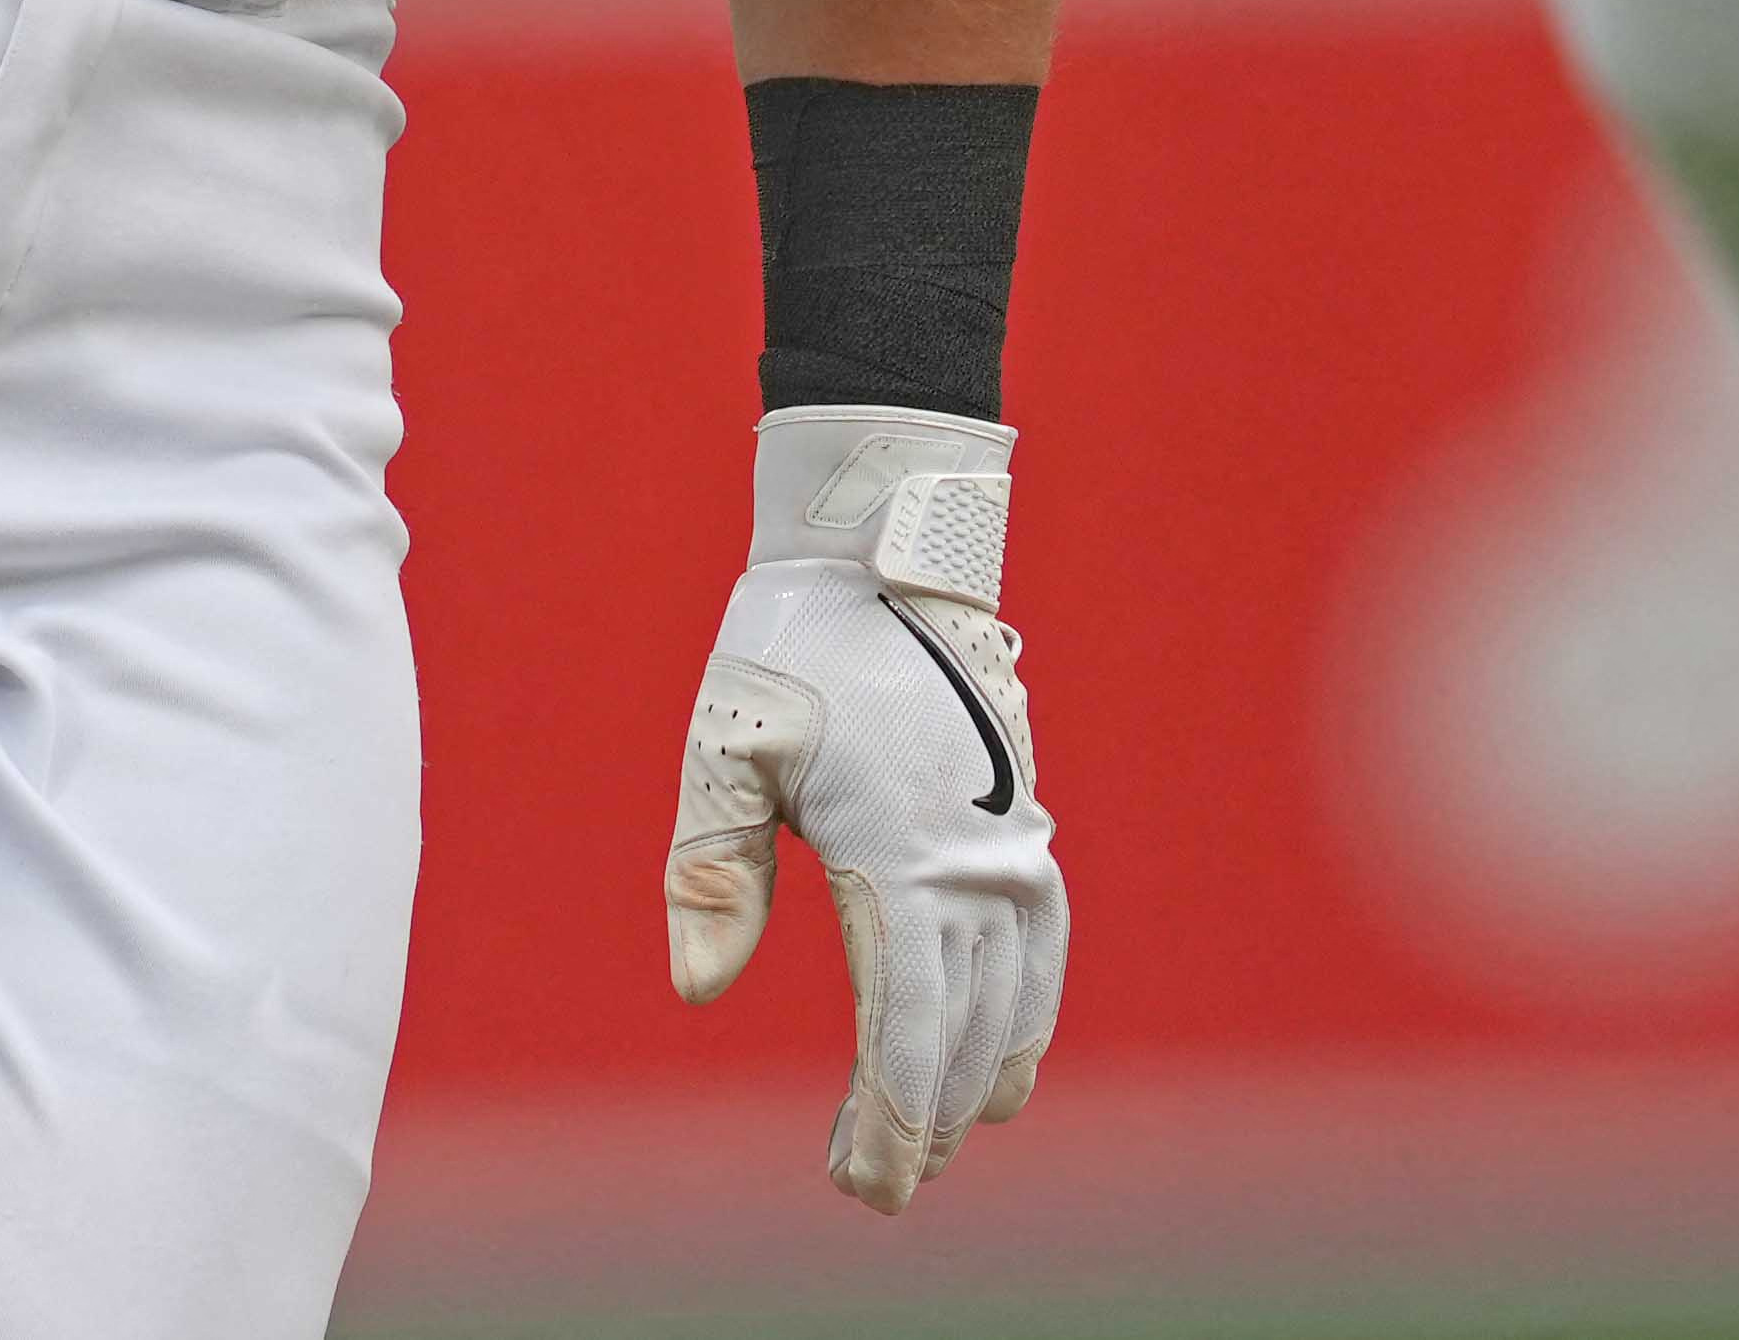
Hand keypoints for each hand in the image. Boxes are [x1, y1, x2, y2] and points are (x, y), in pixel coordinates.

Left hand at [662, 403, 1065, 1210]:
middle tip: (874, 1186)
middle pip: (961, 1039)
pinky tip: (1002, 1062)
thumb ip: (711, 872)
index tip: (863, 1185)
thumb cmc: (789, 648)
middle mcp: (974, 867)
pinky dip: (1026, 1019)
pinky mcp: (1022, 828)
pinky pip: (1043, 952)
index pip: (906, 1033)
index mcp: (900, 857)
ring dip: (975, 1083)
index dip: (889, 1124)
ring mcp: (1011, 848)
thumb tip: (695, 992)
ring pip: (1012, 1006)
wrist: (882, 552)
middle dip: (922, 1125)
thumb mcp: (726, 746)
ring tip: (930, 1140)